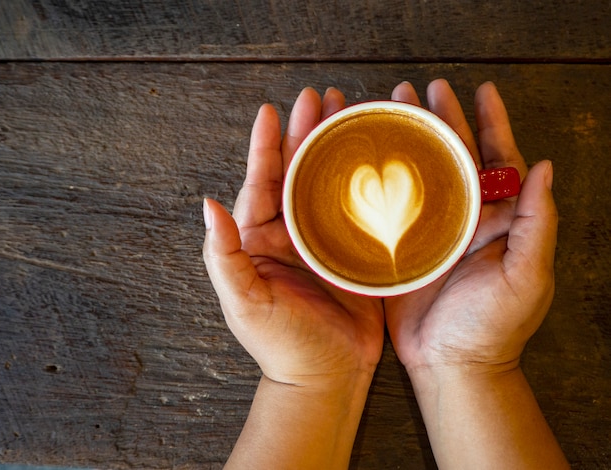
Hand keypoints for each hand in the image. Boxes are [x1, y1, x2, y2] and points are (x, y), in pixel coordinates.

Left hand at [203, 87, 384, 388]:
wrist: (324, 376)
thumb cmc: (280, 343)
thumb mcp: (244, 301)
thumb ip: (222, 254)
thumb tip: (207, 204)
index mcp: (260, 238)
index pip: (262, 182)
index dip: (265, 145)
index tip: (270, 110)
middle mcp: (291, 232)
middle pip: (299, 172)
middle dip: (307, 133)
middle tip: (320, 97)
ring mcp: (325, 240)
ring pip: (330, 182)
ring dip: (338, 147)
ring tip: (349, 112)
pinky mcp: (355, 252)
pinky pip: (361, 209)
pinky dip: (367, 181)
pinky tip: (379, 157)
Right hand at [385, 79, 557, 372]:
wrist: (451, 365)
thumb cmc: (493, 327)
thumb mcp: (527, 276)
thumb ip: (536, 222)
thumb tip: (542, 166)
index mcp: (496, 219)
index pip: (497, 159)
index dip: (491, 123)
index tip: (481, 90)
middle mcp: (462, 218)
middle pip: (452, 157)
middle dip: (439, 120)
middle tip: (419, 90)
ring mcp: (428, 231)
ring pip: (417, 174)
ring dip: (406, 141)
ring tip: (389, 111)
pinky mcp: (399, 248)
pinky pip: (388, 206)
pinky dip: (377, 180)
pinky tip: (363, 160)